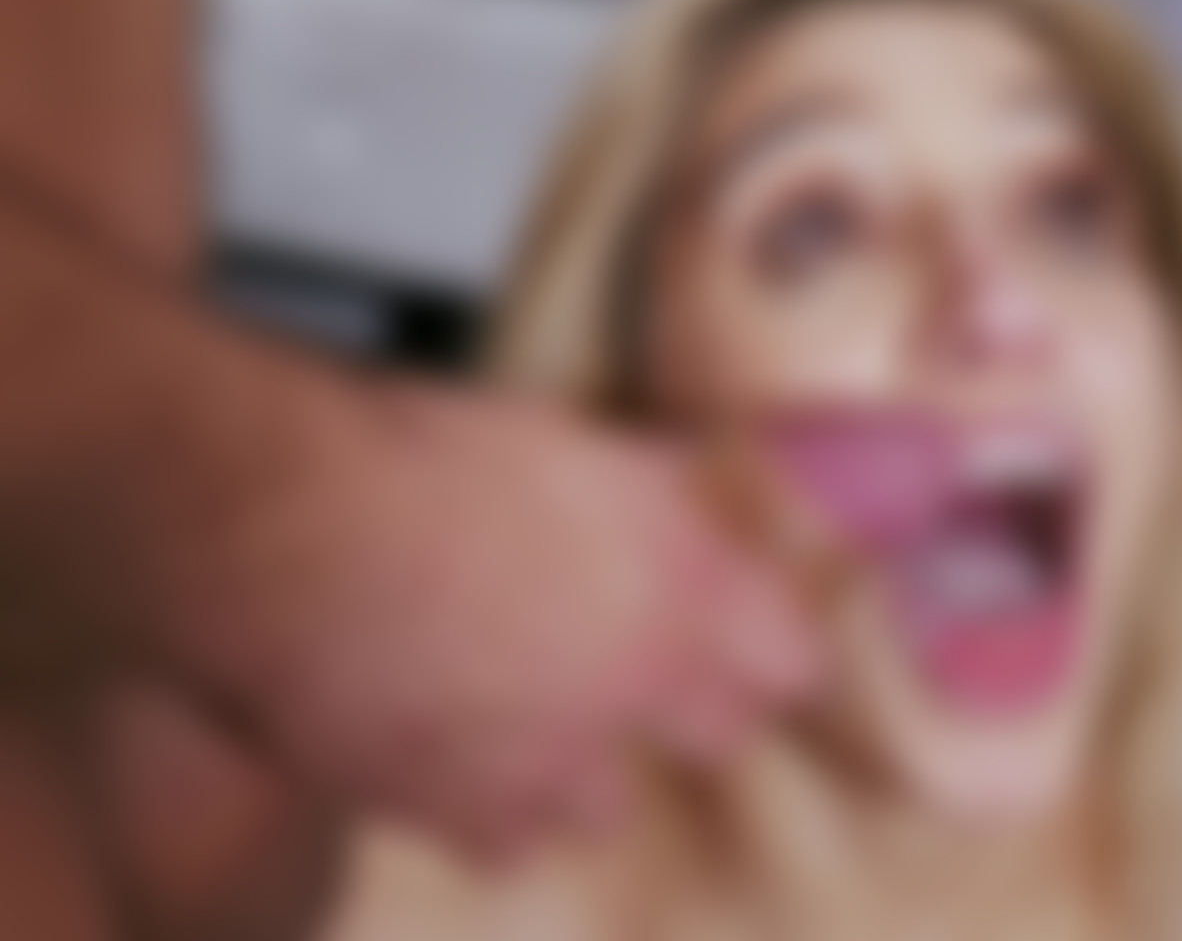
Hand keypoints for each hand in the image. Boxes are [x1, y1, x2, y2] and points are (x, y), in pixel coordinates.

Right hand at [151, 388, 822, 859]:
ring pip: (609, 810)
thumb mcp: (567, 440)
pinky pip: (504, 845)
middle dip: (688, 708)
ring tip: (531, 719)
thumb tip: (692, 481)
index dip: (767, 648)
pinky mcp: (456, 810)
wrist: (287, 525)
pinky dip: (486, 813)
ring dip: (583, 773)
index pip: (790, 661)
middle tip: (637, 669)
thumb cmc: (422, 459)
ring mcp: (548, 761)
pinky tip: (455, 757)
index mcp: (683, 585)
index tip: (749, 639)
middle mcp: (634, 686)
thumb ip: (651, 485)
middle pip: (720, 738)